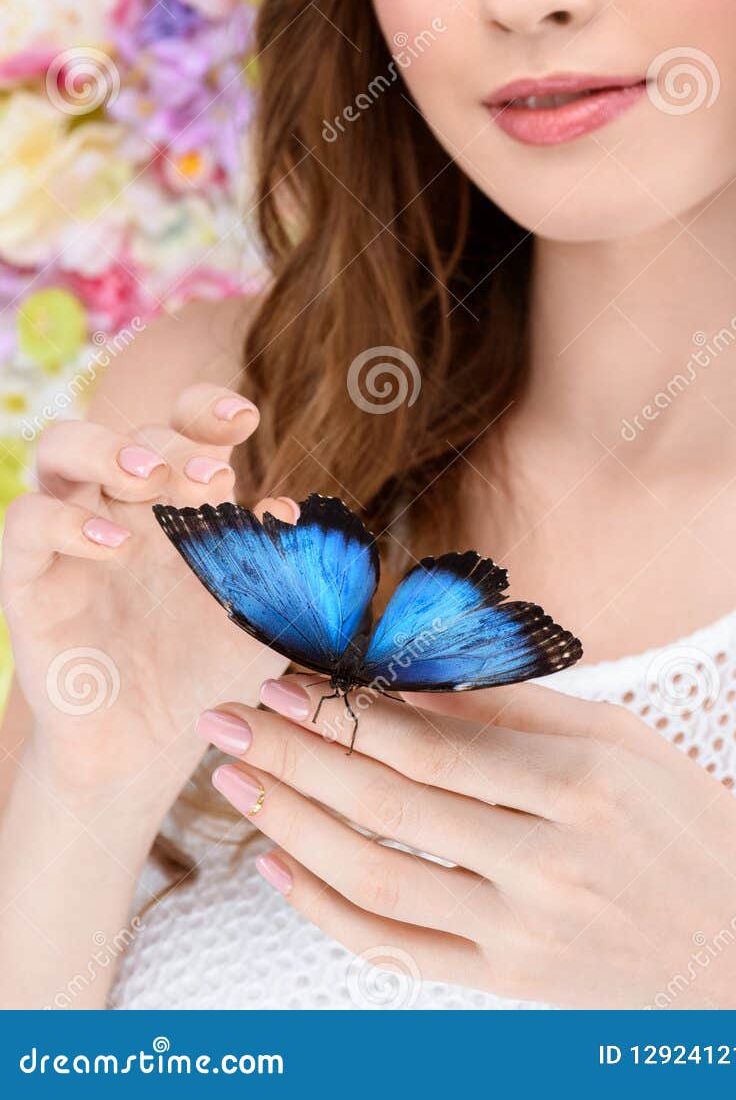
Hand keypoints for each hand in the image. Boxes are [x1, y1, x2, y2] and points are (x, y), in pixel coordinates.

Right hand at [0, 385, 293, 810]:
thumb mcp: (259, 618)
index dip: (208, 408)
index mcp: (179, 500)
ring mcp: (71, 537)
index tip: (245, 418)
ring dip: (104, 448)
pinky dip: (66, 521)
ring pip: (59, 448)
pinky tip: (114, 545)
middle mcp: (122, 505)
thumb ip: (282, 569)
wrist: (148, 746)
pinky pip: (26, 524)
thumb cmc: (205, 669)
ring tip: (147, 478)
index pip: (185, 424)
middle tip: (211, 479)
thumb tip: (288, 511)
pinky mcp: (28, 582)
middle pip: (131, 431)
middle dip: (172, 441)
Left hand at [195, 677, 735, 1008]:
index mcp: (581, 783)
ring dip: (292, 824)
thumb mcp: (632, 746)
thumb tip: (415, 683)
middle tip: (228, 715)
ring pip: (375, 874)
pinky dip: (326, 910)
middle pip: (387, 801)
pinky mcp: (506, 986)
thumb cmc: (698, 836)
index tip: (286, 675)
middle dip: (295, 752)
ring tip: (236, 781)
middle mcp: (545, 859)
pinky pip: (395, 949)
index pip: (431, 739)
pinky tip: (278, 869)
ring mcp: (522, 932)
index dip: (347, 706)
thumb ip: (524, 712)